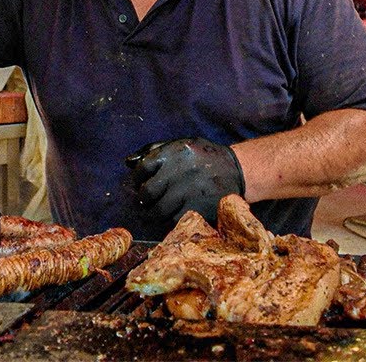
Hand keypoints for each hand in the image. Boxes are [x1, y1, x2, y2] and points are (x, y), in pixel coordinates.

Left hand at [126, 137, 244, 224]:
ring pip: (158, 211)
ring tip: (159, 209)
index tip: (140, 182)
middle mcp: (179, 172)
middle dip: (144, 198)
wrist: (238, 171)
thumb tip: (127, 162)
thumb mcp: (182, 144)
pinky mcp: (197, 210)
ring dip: (155, 212)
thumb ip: (153, 150)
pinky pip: (174, 220)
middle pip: (147, 193)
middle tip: (147, 200)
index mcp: (174, 153)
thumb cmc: (205, 157)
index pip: (142, 168)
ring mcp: (189, 193)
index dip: (138, 177)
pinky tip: (175, 212)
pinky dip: (171, 219)